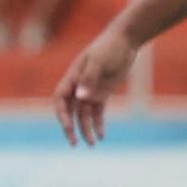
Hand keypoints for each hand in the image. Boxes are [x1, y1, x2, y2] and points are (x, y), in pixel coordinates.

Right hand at [51, 28, 135, 144]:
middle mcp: (78, 86)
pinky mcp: (103, 93)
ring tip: (93, 144)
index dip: (62, 114)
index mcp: (72, 77)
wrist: (125, 41)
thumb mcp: (99, 61)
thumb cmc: (109, 47)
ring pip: (84, 115)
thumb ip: (90, 79)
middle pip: (70, 112)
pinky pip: (97, 112)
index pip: (60, 99)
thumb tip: (80, 98)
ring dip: (86, 129)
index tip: (68, 127)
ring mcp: (91, 90)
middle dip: (71, 128)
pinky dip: (98, 124)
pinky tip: (102, 136)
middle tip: (74, 143)